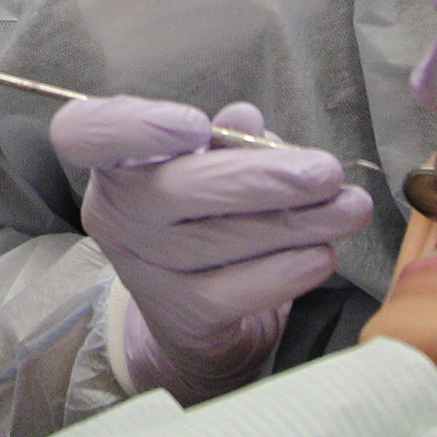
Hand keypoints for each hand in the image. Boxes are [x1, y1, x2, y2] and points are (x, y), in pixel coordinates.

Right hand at [50, 94, 370, 402]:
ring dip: (297, 224)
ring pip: (219, 242)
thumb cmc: (205, 216)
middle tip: (327, 173)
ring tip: (350, 209)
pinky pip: (236, 292)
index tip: (195, 125)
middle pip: (175, 191)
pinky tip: (322, 256)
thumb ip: (229, 141)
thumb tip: (247, 120)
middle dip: (262, 180)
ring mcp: (144, 269)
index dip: (135, 127)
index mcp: (116, 162)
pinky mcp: (181, 315)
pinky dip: (286, 272)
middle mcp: (116, 214)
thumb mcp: (213, 167)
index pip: (85, 133)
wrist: (196, 316)